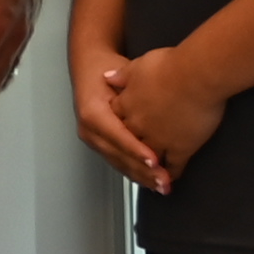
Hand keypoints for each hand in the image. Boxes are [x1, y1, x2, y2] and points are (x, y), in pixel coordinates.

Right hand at [67, 53, 164, 190]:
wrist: (88, 68)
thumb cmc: (106, 69)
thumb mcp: (121, 74)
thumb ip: (134, 90)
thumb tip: (153, 100)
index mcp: (93, 113)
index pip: (118, 136)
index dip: (137, 150)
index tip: (155, 161)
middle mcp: (89, 130)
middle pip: (118, 156)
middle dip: (142, 171)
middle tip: (164, 181)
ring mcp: (92, 139)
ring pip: (118, 163)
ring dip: (141, 177)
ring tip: (162, 185)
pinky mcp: (99, 145)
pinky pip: (118, 162)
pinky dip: (135, 172)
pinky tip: (150, 180)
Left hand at [105, 49, 228, 187]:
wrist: (197, 74)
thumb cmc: (172, 65)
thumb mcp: (139, 64)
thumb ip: (123, 74)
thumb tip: (107, 77)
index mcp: (127, 105)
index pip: (116, 123)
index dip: (119, 132)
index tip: (120, 139)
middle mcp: (138, 125)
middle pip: (129, 146)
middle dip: (132, 158)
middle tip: (135, 167)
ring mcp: (157, 139)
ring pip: (148, 161)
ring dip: (149, 170)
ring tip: (153, 178)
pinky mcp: (180, 148)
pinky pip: (174, 165)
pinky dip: (172, 172)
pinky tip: (172, 177)